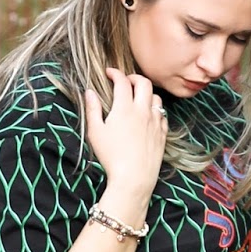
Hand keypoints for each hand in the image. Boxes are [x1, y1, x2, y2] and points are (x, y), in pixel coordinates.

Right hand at [84, 69, 167, 201]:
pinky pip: (162, 115)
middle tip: (126, 81)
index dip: (115, 73)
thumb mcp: (95, 132)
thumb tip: (89, 92)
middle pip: (144, 82)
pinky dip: (155, 110)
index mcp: (124, 108)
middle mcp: (142, 111)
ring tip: (137, 98)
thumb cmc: (111, 157)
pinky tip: (148, 116)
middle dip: (134, 77)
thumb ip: (92, 110)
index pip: (122, 81)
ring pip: (156, 97)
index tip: (109, 73)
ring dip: (146, 93)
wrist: (133, 178)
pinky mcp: (162, 134)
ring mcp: (155, 122)